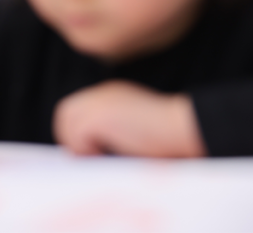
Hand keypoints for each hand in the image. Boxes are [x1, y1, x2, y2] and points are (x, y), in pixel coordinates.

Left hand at [53, 81, 204, 156]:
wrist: (187, 126)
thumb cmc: (172, 135)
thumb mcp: (135, 128)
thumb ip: (112, 130)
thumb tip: (86, 152)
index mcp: (111, 94)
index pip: (76, 111)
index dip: (79, 134)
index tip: (91, 154)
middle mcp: (100, 92)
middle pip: (65, 117)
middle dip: (74, 141)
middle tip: (95, 159)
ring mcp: (96, 101)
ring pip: (68, 129)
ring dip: (84, 148)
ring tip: (108, 157)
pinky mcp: (95, 117)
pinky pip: (77, 141)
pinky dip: (92, 153)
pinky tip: (114, 154)